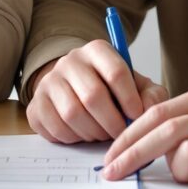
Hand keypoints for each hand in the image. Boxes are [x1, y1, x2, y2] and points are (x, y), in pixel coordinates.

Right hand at [26, 40, 169, 144]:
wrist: (76, 90)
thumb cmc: (113, 90)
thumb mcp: (138, 87)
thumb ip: (152, 95)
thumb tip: (147, 111)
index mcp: (97, 50)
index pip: (116, 72)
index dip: (130, 99)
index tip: (137, 116)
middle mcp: (69, 61)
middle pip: (93, 95)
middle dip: (112, 122)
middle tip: (121, 134)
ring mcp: (48, 82)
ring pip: (73, 114)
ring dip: (93, 132)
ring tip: (103, 134)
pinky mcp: (35, 105)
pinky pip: (56, 128)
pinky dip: (74, 138)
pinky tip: (83, 133)